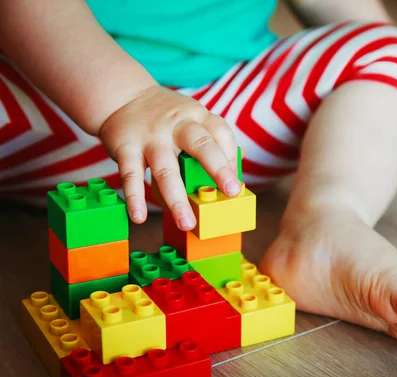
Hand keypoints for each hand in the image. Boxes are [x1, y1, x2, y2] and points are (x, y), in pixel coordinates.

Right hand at [99, 85, 240, 230]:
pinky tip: (139, 217)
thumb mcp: (191, 119)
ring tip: (187, 223)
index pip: (221, 132)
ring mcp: (151, 137)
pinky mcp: (126, 147)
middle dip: (218, 169)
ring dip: (177, 199)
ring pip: (166, 169)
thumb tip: (230, 181)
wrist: (122, 95)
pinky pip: (131, 175)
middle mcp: (177, 125)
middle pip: (200, 145)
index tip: (235, 182)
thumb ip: (209, 144)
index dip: (231, 157)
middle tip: (231, 193)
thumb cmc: (166, 118)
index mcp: (197, 117)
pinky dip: (135, 197)